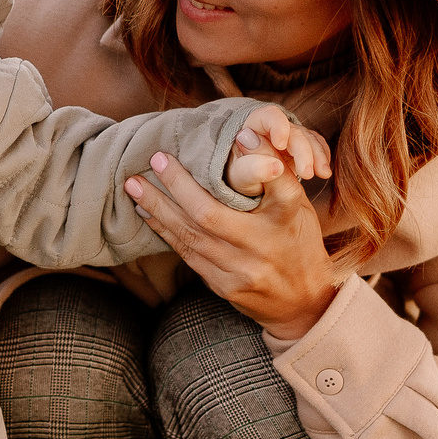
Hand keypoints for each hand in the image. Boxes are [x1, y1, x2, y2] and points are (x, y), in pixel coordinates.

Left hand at [126, 151, 340, 338]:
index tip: (234, 135)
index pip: (276, 186)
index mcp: (288, 221)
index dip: (255, 159)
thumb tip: (243, 135)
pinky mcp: (223, 286)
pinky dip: (166, 230)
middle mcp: (263, 248)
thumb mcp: (298, 208)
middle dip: (177, 186)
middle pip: (210, 214)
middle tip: (156, 160)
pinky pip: (188, 254)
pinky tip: (148, 213)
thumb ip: (275, 176)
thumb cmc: (298, 243)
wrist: (302, 303)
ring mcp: (241, 271)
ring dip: (159, 208)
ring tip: (135, 185)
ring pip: (191, 235)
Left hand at [223, 104, 333, 195]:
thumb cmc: (240, 182)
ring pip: (308, 138)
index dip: (278, 126)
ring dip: (317, 155)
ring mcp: (289, 136)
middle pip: (293, 130)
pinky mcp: (300, 146)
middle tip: (306, 174)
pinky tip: (324, 172)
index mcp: (253, 127)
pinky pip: (316, 145)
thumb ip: (254, 170)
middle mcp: (273, 128)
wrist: (249, 190)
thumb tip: (275, 166)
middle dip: (303, 150)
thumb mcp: (242, 179)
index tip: (281, 145)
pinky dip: (322, 157)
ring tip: (322, 174)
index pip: (269, 116)